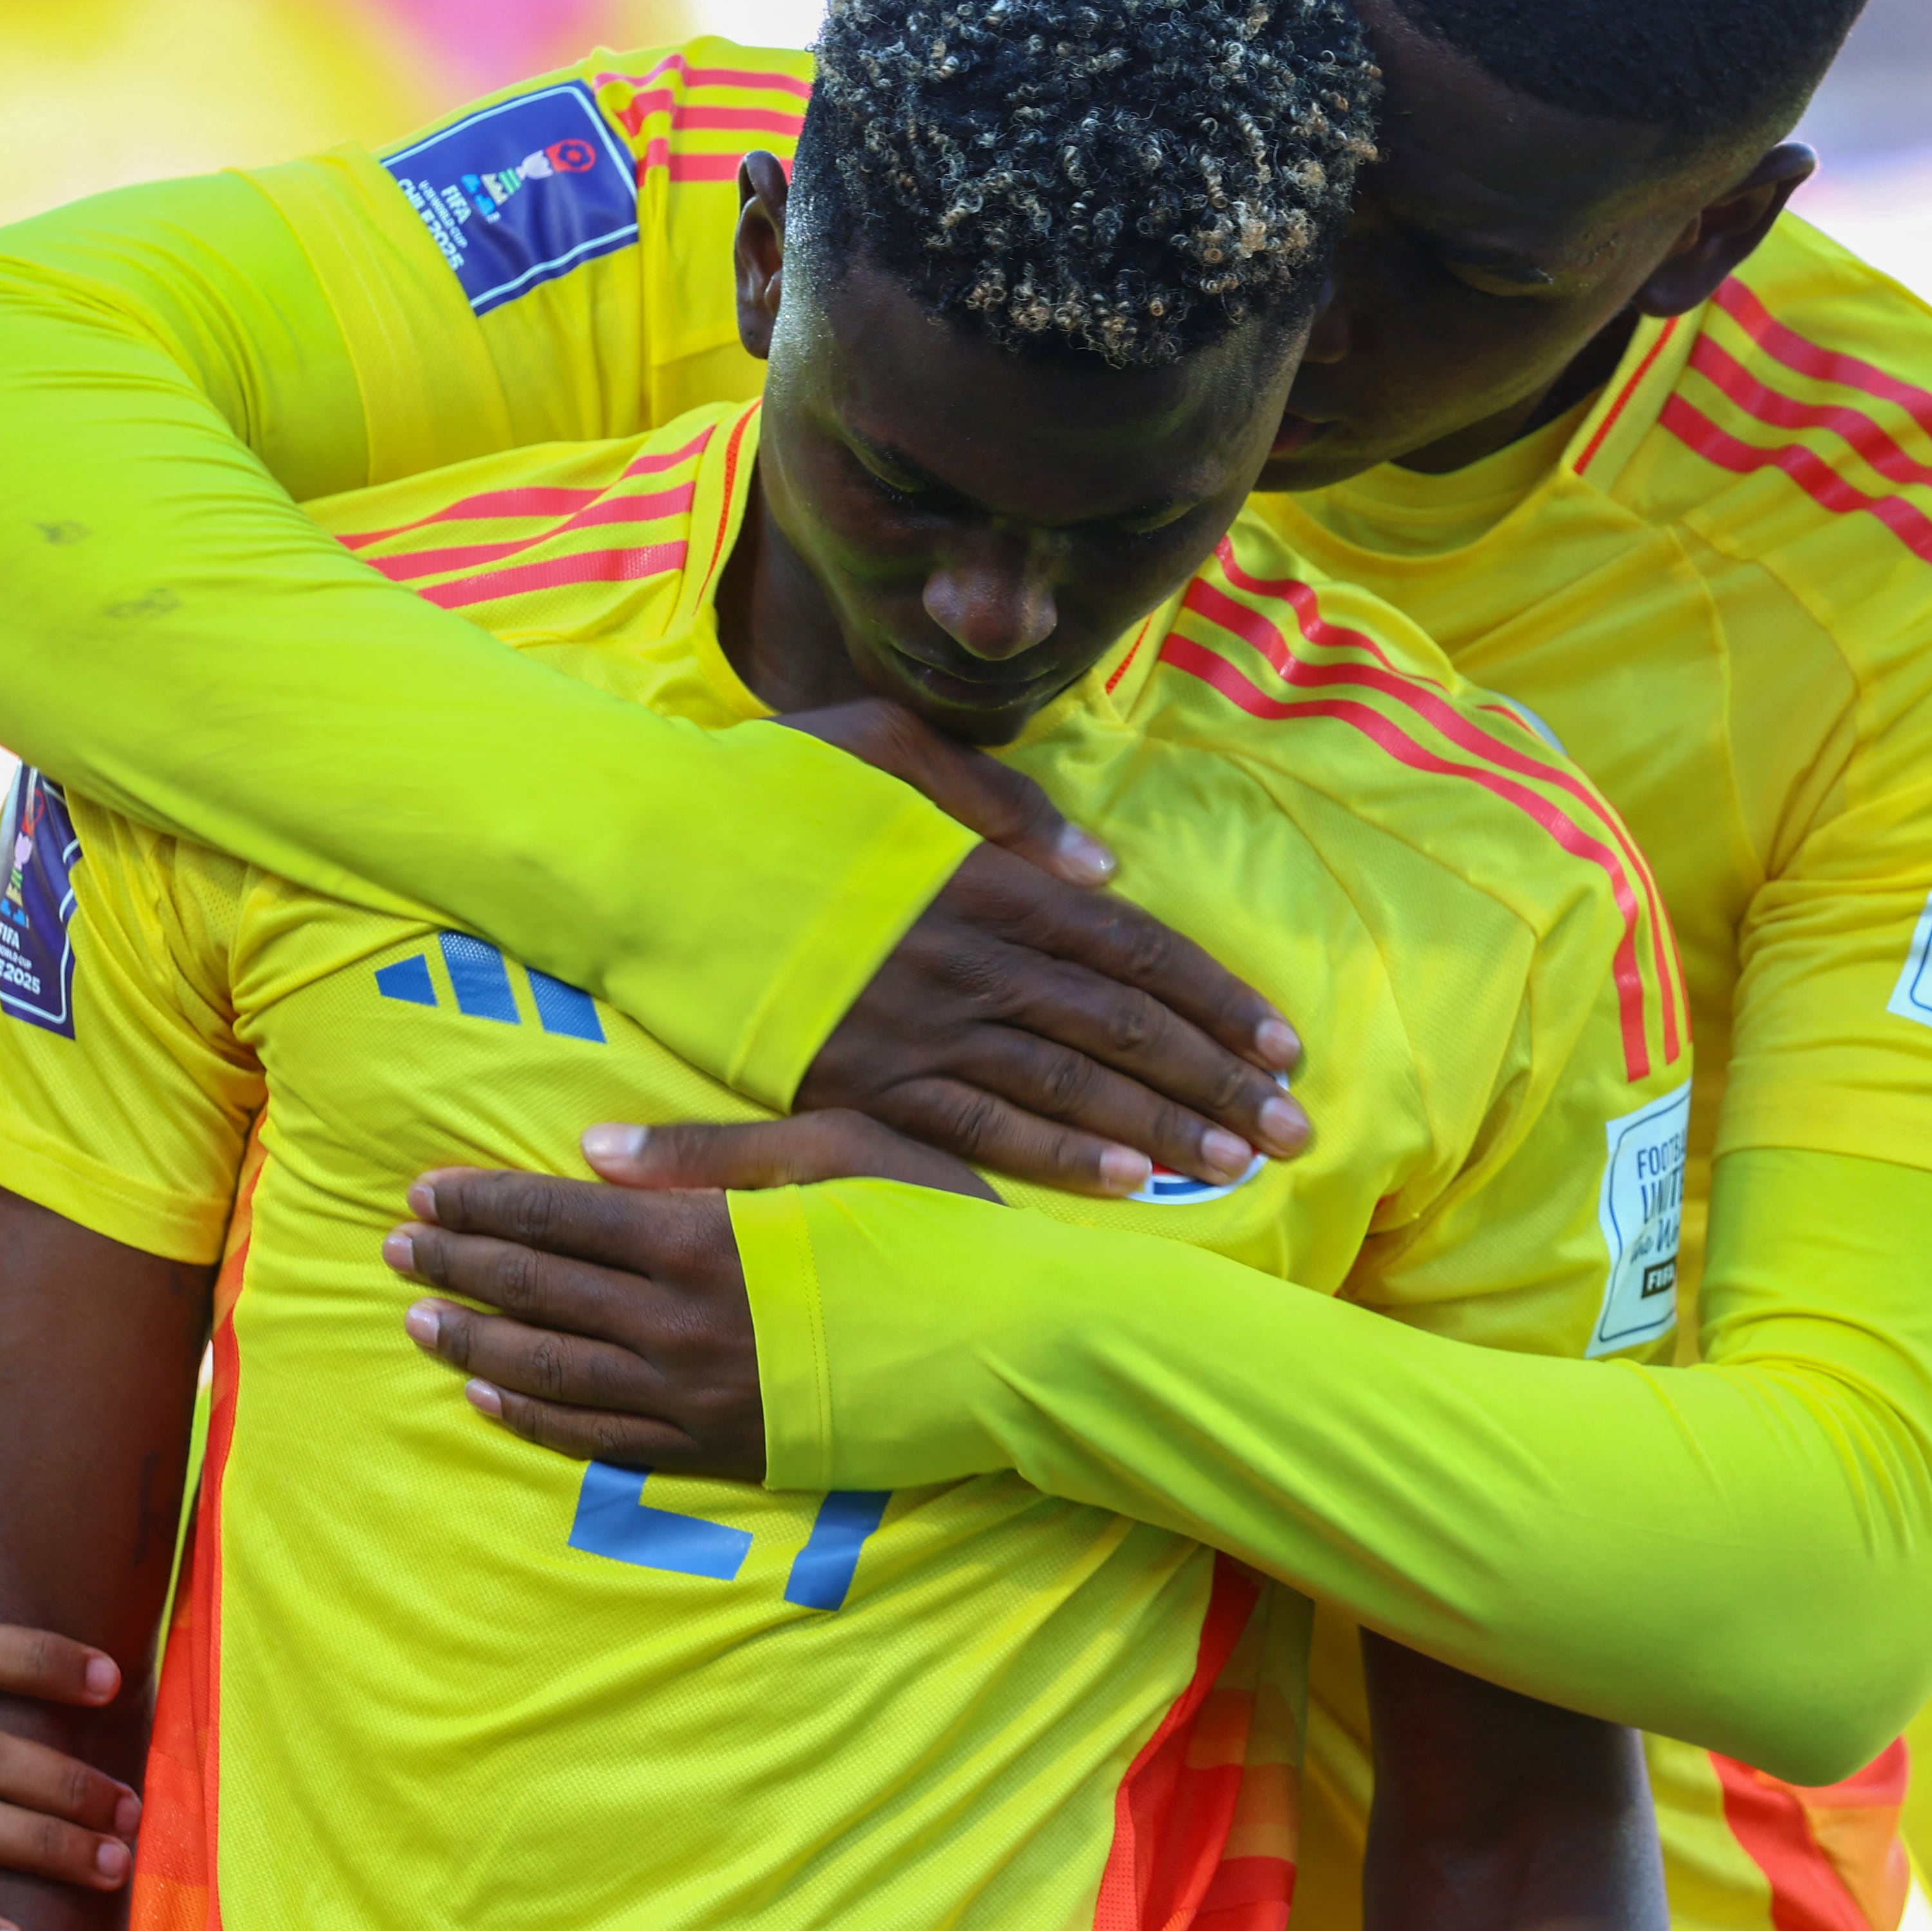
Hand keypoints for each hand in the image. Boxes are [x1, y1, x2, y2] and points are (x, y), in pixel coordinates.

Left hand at [388, 1114, 988, 1477]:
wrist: (1016, 1347)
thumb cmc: (939, 1228)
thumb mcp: (838, 1149)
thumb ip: (707, 1156)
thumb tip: (590, 1155)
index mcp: (703, 1239)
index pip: (559, 1217)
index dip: (483, 1204)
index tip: (423, 1192)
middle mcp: (683, 1326)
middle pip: (539, 1292)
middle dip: (460, 1265)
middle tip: (394, 1249)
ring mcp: (701, 1400)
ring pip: (554, 1372)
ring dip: (478, 1341)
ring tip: (420, 1320)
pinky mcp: (729, 1452)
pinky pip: (606, 1442)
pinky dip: (538, 1418)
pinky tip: (494, 1398)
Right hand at [778, 700, 1312, 1194]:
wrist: (640, 852)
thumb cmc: (762, 790)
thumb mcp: (886, 747)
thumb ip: (1000, 801)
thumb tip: (1101, 869)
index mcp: (986, 878)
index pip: (1131, 947)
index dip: (1213, 999)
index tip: (1279, 1044)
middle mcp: (969, 957)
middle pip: (1121, 1027)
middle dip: (1216, 1080)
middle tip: (1291, 1130)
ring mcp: (915, 1027)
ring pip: (1067, 1086)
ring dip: (1161, 1128)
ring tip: (1233, 1165)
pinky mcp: (860, 1084)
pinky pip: (977, 1130)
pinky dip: (1058, 1157)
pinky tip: (1123, 1182)